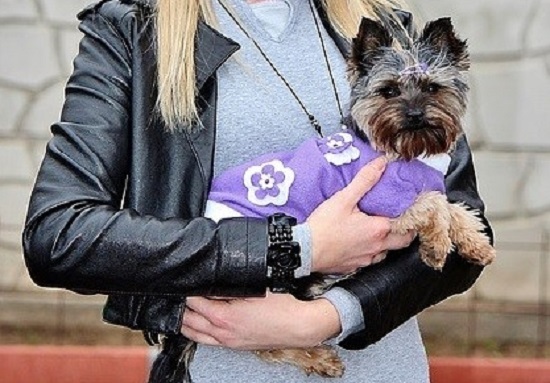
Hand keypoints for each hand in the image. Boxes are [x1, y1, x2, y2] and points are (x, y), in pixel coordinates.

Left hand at [181, 294, 339, 349]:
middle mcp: (223, 333)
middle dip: (180, 307)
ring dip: (185, 322)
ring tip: (179, 309)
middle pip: (189, 321)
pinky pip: (207, 341)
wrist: (300, 326)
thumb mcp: (255, 287)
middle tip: (175, 295)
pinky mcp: (236, 345)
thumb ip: (231, 283)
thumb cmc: (282, 306)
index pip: (194, 303)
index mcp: (225, 317)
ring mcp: (229, 342)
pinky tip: (196, 325)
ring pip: (195, 335)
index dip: (186, 291)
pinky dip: (196, 332)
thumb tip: (214, 277)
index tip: (182, 282)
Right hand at [308, 156, 414, 274]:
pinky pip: (369, 260)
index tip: (410, 209)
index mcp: (378, 229)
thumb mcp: (344, 198)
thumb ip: (365, 180)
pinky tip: (360, 243)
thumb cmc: (323, 227)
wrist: (304, 250)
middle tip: (401, 220)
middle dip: (405, 232)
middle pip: (402, 242)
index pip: (407, 224)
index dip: (411, 216)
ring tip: (379, 231)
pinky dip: (370, 252)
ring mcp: (365, 260)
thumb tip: (381, 164)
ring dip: (386, 243)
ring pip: (386, 252)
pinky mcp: (353, 267)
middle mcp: (376, 247)